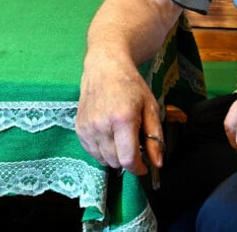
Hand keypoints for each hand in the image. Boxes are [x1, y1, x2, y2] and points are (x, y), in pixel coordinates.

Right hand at [75, 59, 163, 175]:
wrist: (104, 67)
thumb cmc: (130, 85)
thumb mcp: (150, 107)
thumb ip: (154, 137)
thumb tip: (157, 163)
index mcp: (122, 119)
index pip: (128, 159)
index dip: (138, 168)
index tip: (144, 166)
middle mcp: (102, 125)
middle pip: (115, 161)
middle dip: (127, 159)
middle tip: (133, 144)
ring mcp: (88, 127)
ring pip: (103, 159)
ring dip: (114, 156)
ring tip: (120, 137)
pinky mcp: (79, 127)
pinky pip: (91, 152)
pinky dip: (101, 150)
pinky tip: (108, 135)